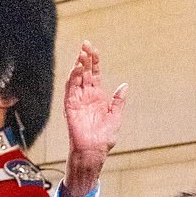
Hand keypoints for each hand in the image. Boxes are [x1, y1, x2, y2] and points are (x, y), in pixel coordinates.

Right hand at [63, 41, 127, 196]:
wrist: (93, 152)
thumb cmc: (104, 138)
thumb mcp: (116, 117)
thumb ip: (118, 101)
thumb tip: (125, 85)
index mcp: (98, 97)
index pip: (95, 74)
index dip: (95, 61)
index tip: (94, 49)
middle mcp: (87, 96)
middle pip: (85, 72)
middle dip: (85, 58)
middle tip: (86, 44)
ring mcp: (78, 100)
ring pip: (76, 78)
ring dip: (78, 66)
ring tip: (82, 54)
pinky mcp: (70, 107)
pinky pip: (70, 90)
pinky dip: (72, 79)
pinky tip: (76, 69)